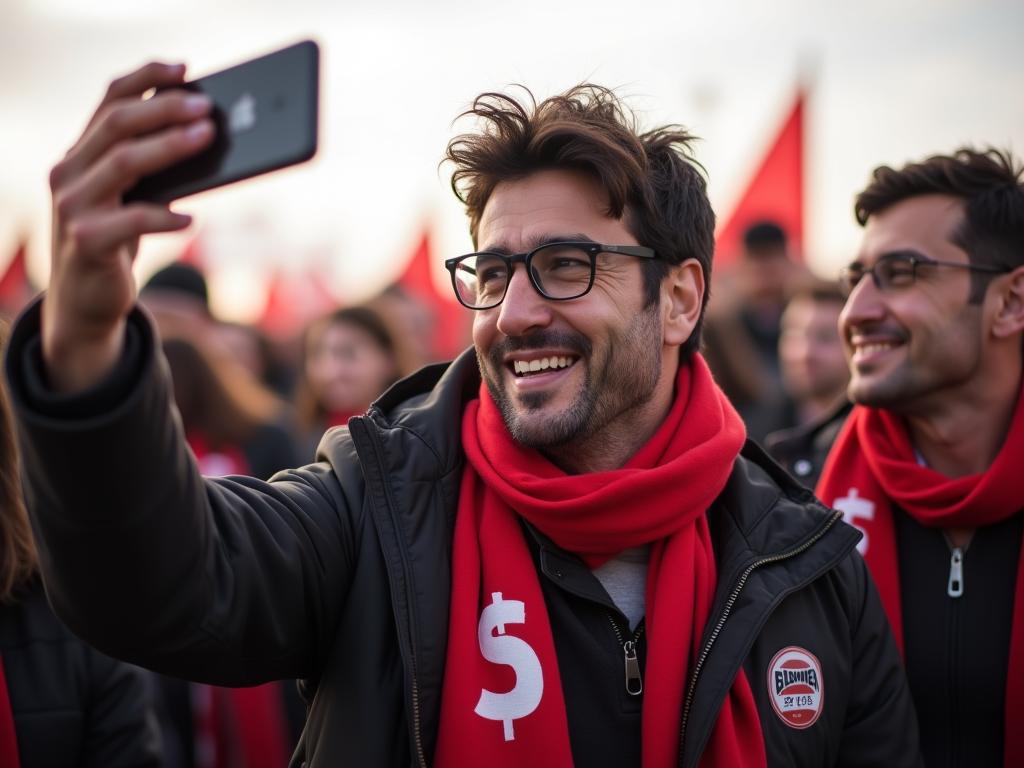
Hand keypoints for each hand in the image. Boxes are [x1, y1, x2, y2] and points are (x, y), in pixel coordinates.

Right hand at [43, 62, 215, 391]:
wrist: (86, 302)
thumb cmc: (118, 242)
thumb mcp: (131, 199)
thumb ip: (153, 170)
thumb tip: (206, 136)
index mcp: (81, 154)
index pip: (109, 101)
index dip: (145, 78)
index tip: (184, 67)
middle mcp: (69, 173)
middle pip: (117, 124)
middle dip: (165, 110)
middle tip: (207, 108)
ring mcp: (72, 206)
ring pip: (124, 162)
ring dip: (169, 147)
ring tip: (207, 139)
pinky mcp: (86, 242)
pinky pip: (131, 221)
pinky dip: (164, 217)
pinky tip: (190, 219)